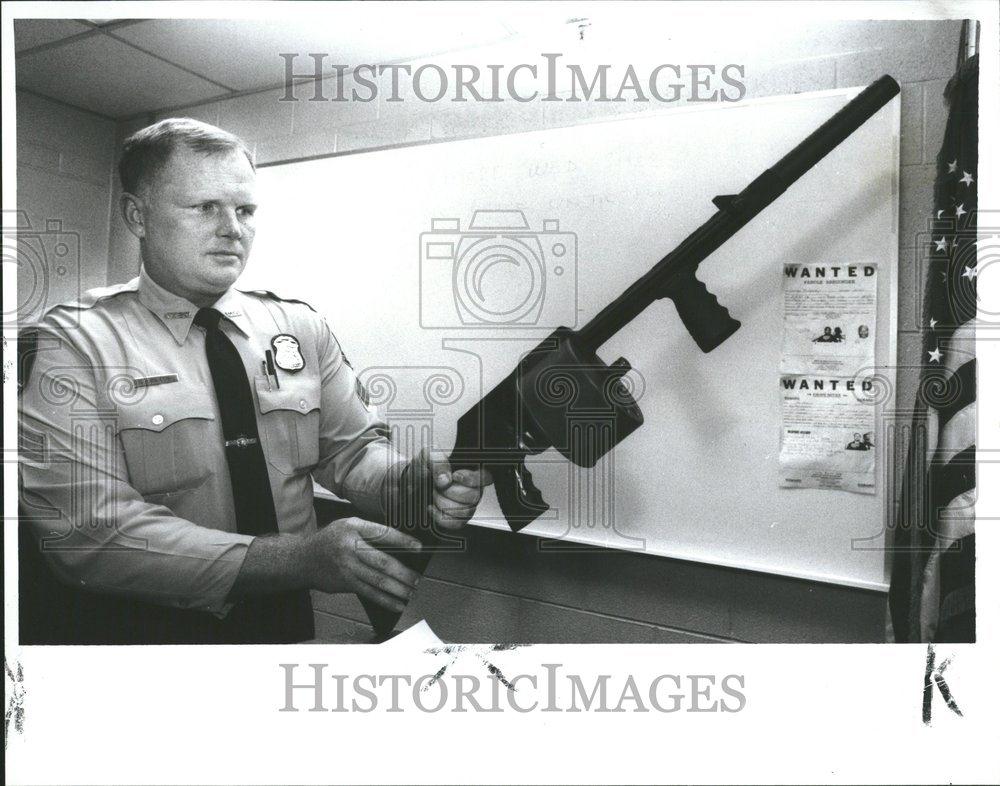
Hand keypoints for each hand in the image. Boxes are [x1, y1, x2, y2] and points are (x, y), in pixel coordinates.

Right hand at [305, 517, 422, 612]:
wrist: (303, 559)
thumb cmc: (331, 540)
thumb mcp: (348, 525)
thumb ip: (370, 531)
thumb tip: (399, 544)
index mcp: (353, 528)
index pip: (382, 533)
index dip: (402, 540)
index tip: (418, 547)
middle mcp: (349, 547)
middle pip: (381, 561)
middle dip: (403, 572)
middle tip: (417, 578)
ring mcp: (346, 567)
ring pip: (377, 580)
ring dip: (397, 588)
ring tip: (411, 591)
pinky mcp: (345, 583)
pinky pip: (368, 593)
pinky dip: (385, 600)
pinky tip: (397, 603)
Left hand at [413, 448, 492, 530]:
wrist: (413, 483)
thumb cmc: (425, 468)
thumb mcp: (428, 457)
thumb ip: (438, 462)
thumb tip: (446, 480)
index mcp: (470, 471)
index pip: (486, 477)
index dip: (472, 479)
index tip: (455, 476)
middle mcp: (472, 489)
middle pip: (474, 496)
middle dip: (450, 492)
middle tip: (437, 486)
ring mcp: (467, 505)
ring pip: (465, 511)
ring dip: (443, 504)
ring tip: (434, 495)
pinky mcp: (458, 518)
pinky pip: (456, 523)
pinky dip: (440, 517)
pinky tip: (432, 507)